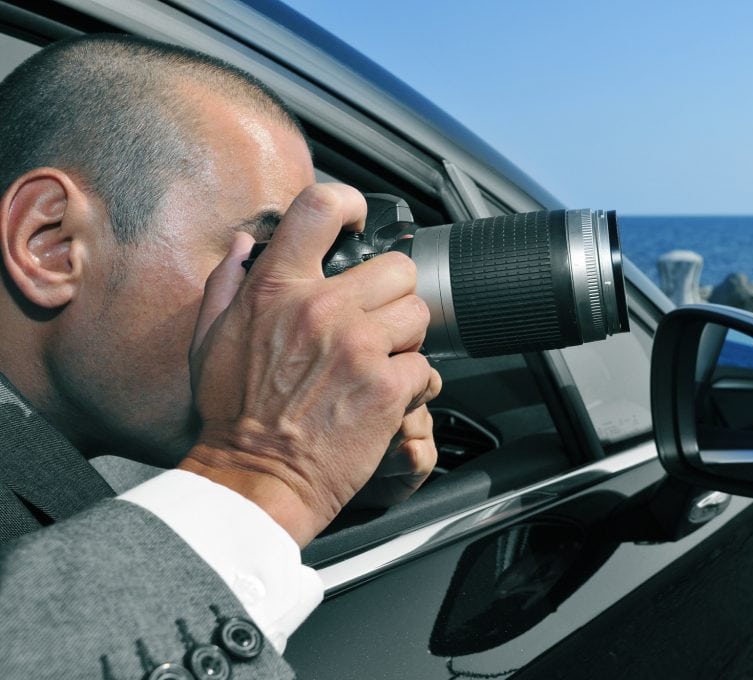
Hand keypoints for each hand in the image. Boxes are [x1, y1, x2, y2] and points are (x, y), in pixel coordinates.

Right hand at [178, 184, 441, 545]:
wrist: (254, 480)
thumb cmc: (231, 416)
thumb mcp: (208, 340)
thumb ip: (228, 283)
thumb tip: (246, 242)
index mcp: (276, 289)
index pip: (320, 207)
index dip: (350, 203)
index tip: (359, 219)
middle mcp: (320, 308)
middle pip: (397, 267)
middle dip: (393, 295)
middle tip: (378, 322)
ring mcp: (358, 346)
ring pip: (419, 314)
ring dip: (407, 339)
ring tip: (382, 363)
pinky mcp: (386, 386)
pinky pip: (426, 367)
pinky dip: (414, 385)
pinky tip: (387, 398)